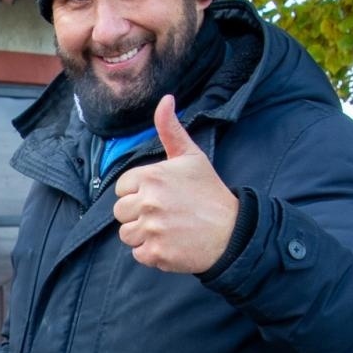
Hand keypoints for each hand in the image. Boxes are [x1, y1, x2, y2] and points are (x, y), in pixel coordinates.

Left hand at [112, 95, 238, 273]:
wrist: (232, 232)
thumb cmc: (209, 192)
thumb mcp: (191, 156)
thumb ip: (171, 129)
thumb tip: (165, 99)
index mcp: (152, 177)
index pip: (122, 188)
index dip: (138, 192)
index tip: (160, 195)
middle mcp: (148, 202)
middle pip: (120, 211)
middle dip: (138, 213)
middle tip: (165, 213)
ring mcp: (151, 229)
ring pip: (126, 234)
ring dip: (143, 234)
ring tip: (167, 228)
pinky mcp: (155, 253)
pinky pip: (137, 254)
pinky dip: (151, 252)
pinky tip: (170, 243)